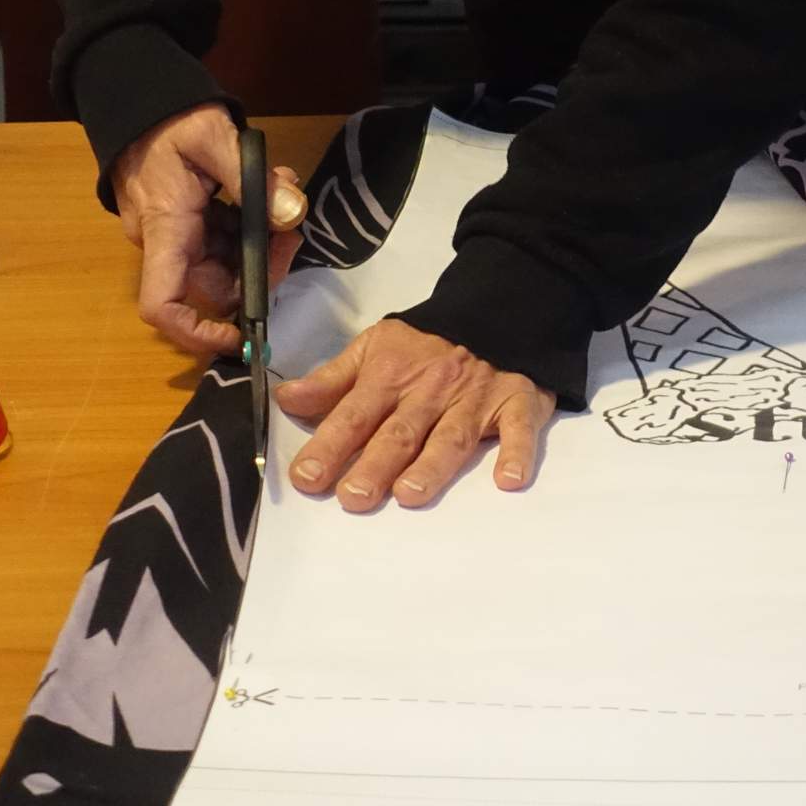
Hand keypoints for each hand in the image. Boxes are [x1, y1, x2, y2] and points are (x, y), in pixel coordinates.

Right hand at [112, 104, 305, 354]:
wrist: (137, 94)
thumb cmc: (169, 116)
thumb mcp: (216, 138)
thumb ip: (256, 181)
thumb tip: (292, 216)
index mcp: (166, 228)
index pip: (163, 304)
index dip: (198, 333)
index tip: (242, 336)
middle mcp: (164, 241)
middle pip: (214, 284)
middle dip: (260, 266)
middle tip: (291, 231)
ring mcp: (173, 233)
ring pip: (224, 261)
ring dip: (259, 241)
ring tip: (282, 194)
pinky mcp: (184, 220)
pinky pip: (219, 239)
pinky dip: (247, 225)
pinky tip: (267, 192)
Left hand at [277, 319, 555, 511]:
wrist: (495, 309)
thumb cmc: (426, 342)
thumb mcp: (374, 347)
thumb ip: (332, 379)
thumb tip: (286, 399)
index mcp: (390, 376)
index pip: (354, 414)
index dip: (330, 445)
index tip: (307, 477)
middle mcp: (430, 390)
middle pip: (400, 432)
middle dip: (375, 463)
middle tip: (354, 497)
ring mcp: (475, 398)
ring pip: (451, 436)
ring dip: (432, 465)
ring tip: (410, 494)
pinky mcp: (517, 402)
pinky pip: (520, 428)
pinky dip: (517, 452)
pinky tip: (509, 480)